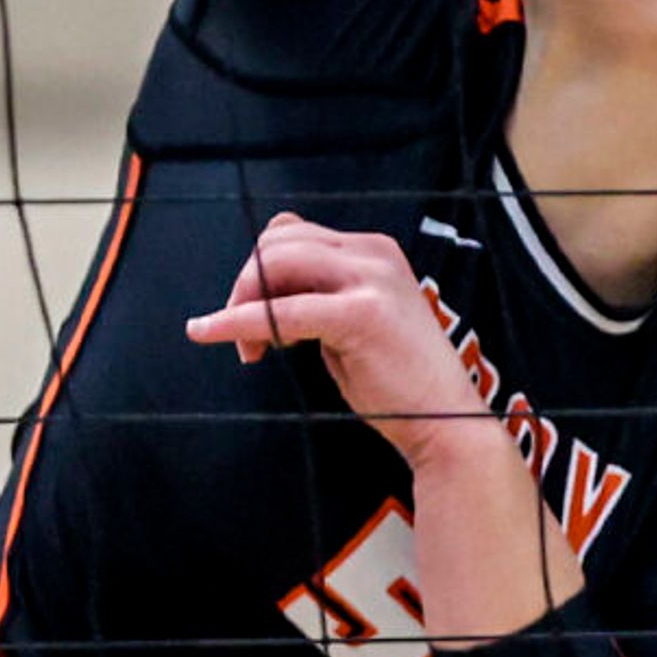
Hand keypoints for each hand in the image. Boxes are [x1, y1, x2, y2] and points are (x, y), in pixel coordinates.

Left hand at [184, 213, 489, 468]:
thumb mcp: (350, 320)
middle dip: (246, 286)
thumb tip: (255, 288)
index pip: (290, 234)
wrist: (447, 423)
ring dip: (245, 304)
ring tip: (252, 349)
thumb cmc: (394, 381)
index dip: (258, 270)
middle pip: (277, 243)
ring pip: (276, 264)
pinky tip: (209, 332)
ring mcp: (372, 280)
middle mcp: (373, 254)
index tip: (249, 316)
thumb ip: (314, 295)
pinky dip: (237, 320)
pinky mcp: (363, 314)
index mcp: (372, 250)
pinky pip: (281, 311)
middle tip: (243, 338)